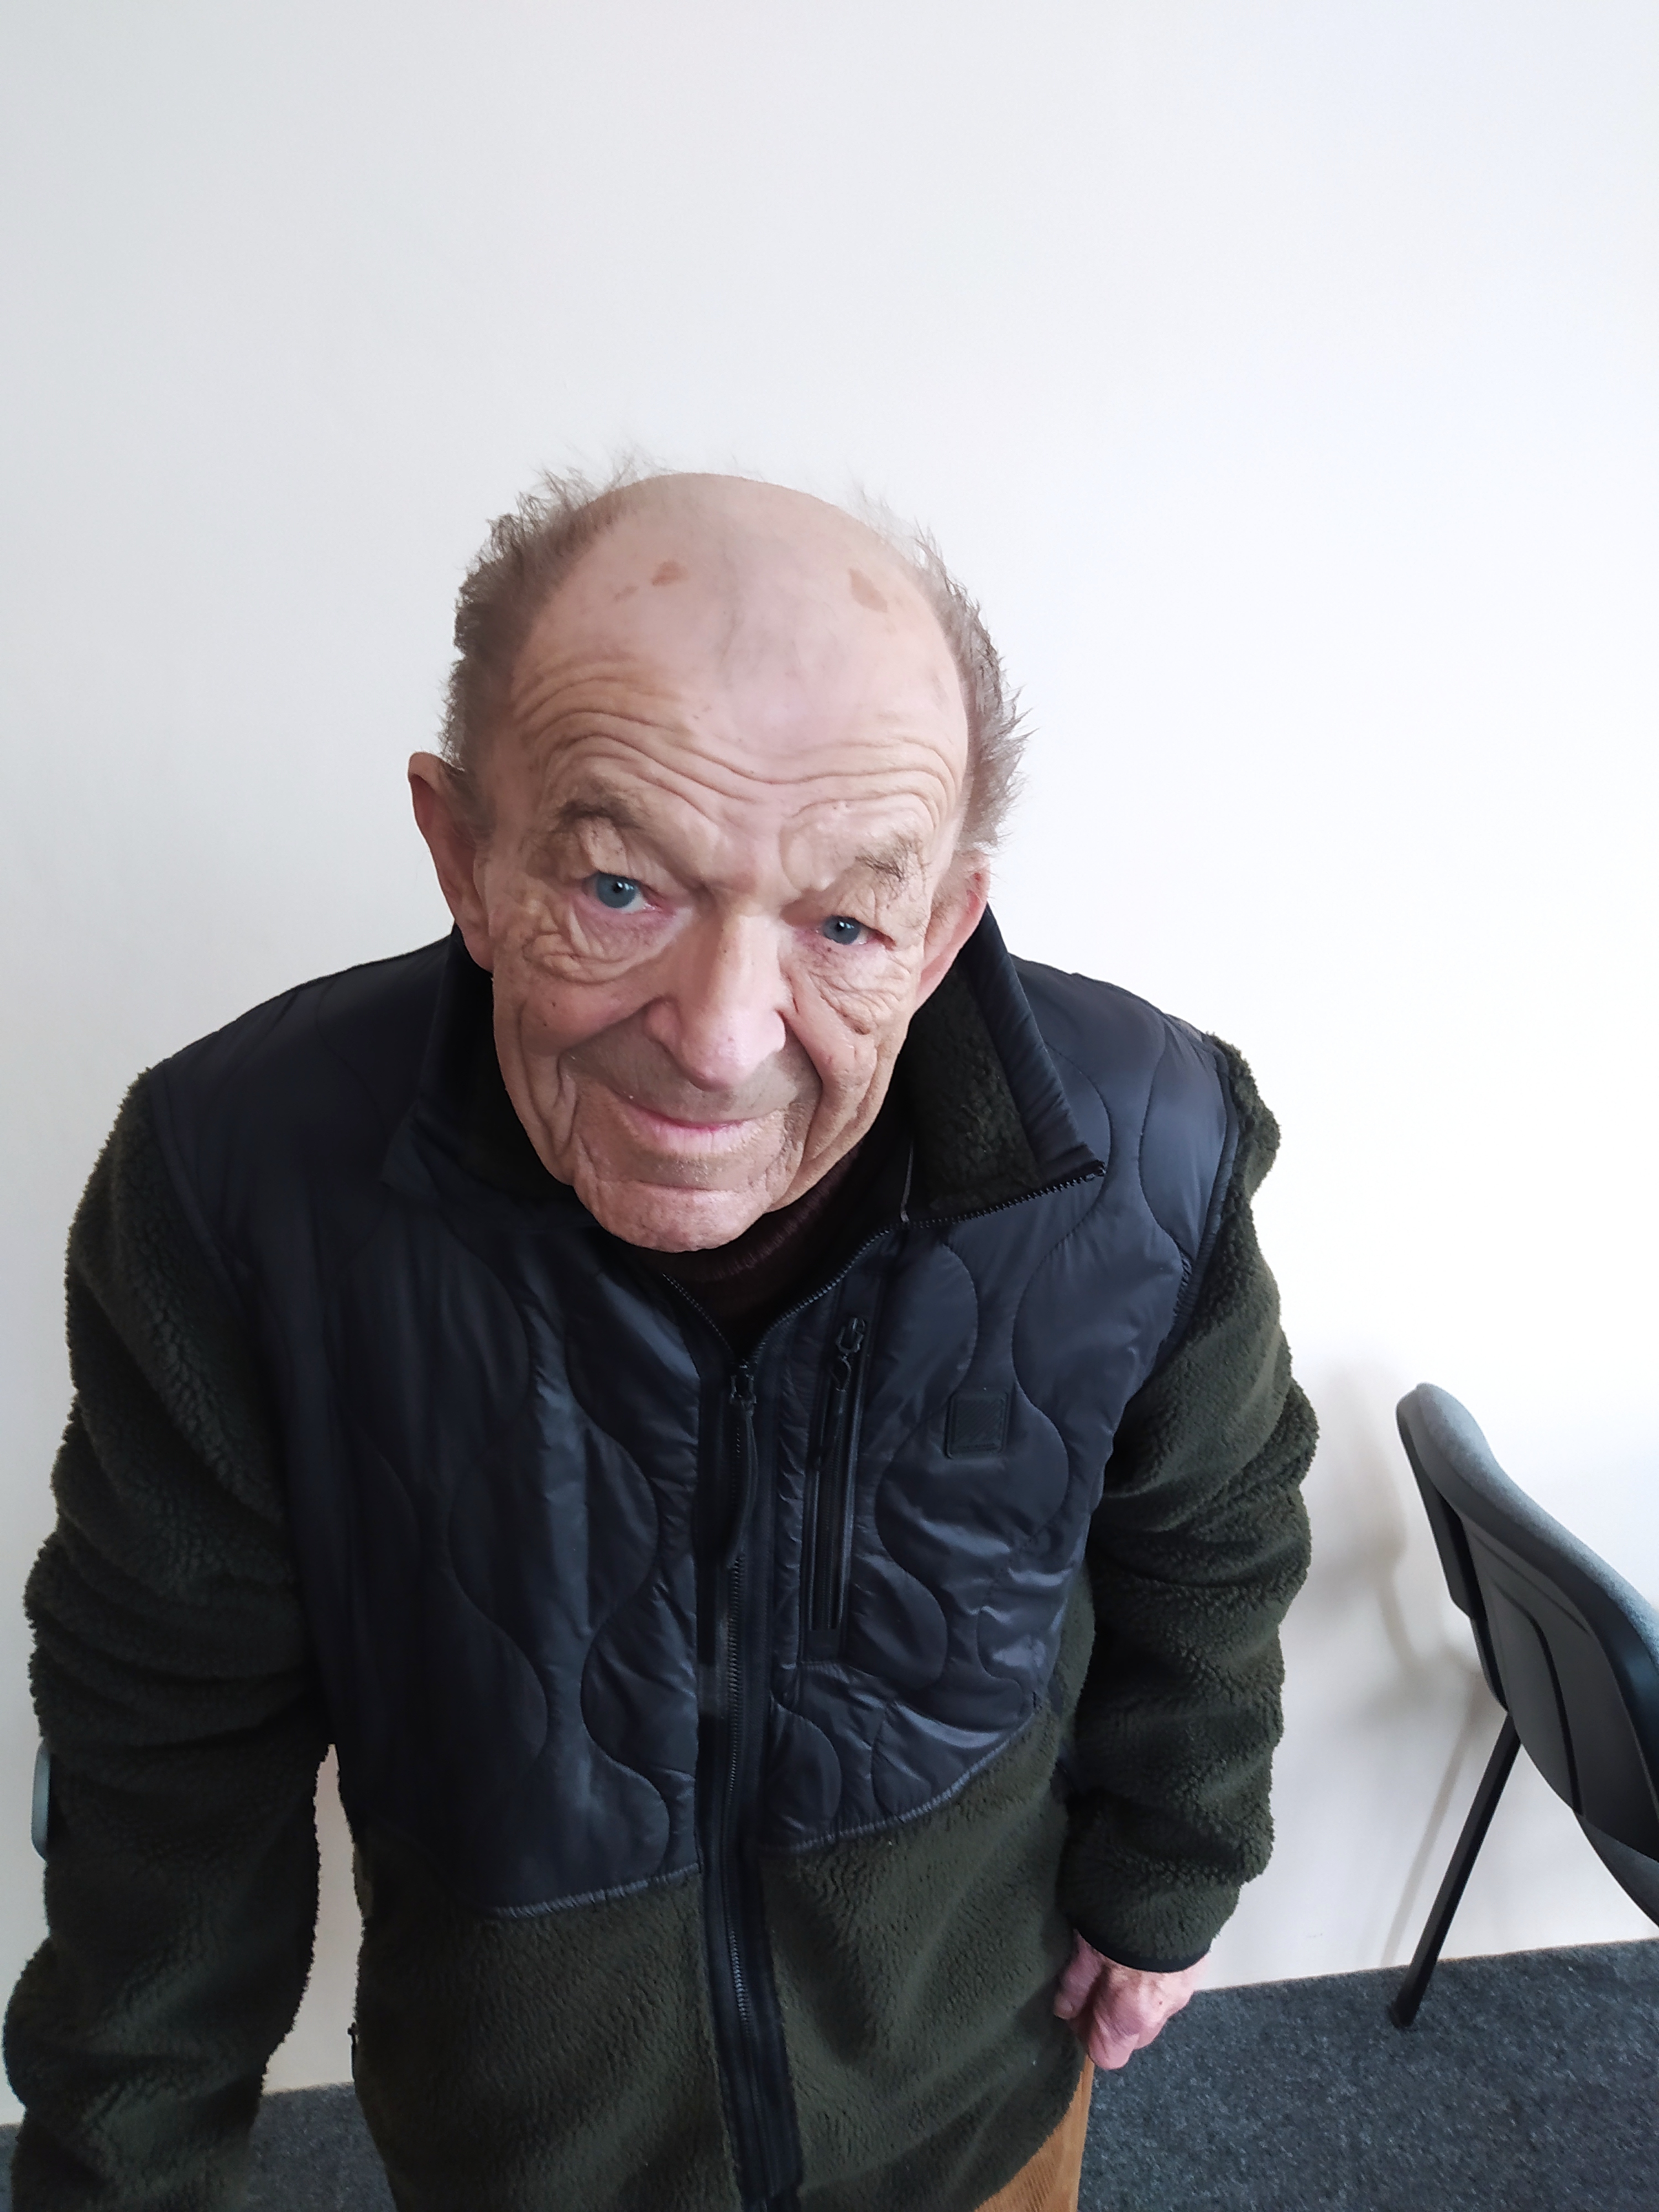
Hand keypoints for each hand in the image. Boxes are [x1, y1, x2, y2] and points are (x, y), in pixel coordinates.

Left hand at [1052, 1931, 1205, 2070]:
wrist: (1171, 1879)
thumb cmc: (1117, 1917)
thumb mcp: (1084, 1948)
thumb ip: (1075, 1985)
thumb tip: (1065, 2009)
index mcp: (1131, 2015)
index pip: (1108, 2055)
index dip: (1086, 2035)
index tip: (1075, 2009)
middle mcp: (1162, 2011)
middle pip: (1134, 2036)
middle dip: (1113, 2017)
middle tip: (1094, 1982)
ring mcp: (1184, 1988)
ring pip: (1154, 2009)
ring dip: (1135, 1995)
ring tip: (1118, 1958)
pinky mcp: (1197, 1963)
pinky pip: (1171, 1984)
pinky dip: (1155, 1975)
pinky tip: (1142, 1946)